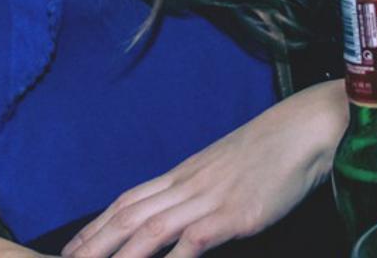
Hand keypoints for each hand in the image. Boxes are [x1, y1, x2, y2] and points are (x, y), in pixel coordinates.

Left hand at [62, 81, 345, 257]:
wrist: (304, 130)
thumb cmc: (272, 152)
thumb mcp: (227, 170)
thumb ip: (202, 191)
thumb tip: (186, 214)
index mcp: (185, 174)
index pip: (129, 199)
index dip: (98, 224)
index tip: (72, 246)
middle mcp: (188, 185)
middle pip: (128, 214)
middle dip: (93, 242)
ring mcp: (208, 199)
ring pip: (149, 229)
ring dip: (118, 254)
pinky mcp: (233, 215)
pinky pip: (192, 242)